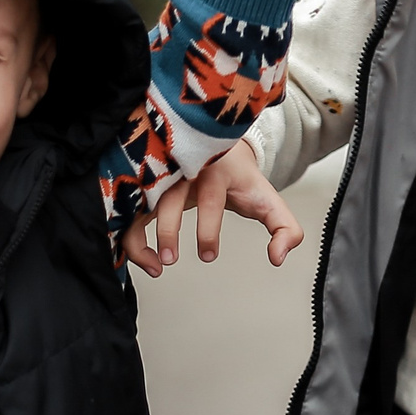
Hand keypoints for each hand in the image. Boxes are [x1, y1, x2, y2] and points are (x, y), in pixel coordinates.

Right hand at [123, 144, 303, 275]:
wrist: (217, 148)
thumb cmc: (241, 179)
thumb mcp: (268, 200)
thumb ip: (285, 229)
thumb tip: (278, 258)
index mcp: (218, 168)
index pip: (211, 196)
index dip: (208, 228)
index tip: (208, 256)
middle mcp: (185, 167)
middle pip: (170, 195)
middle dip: (169, 229)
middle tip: (172, 260)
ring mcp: (162, 174)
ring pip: (142, 201)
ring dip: (142, 235)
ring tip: (157, 266)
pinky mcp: (146, 185)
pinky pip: (130, 210)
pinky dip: (132, 237)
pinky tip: (148, 261)